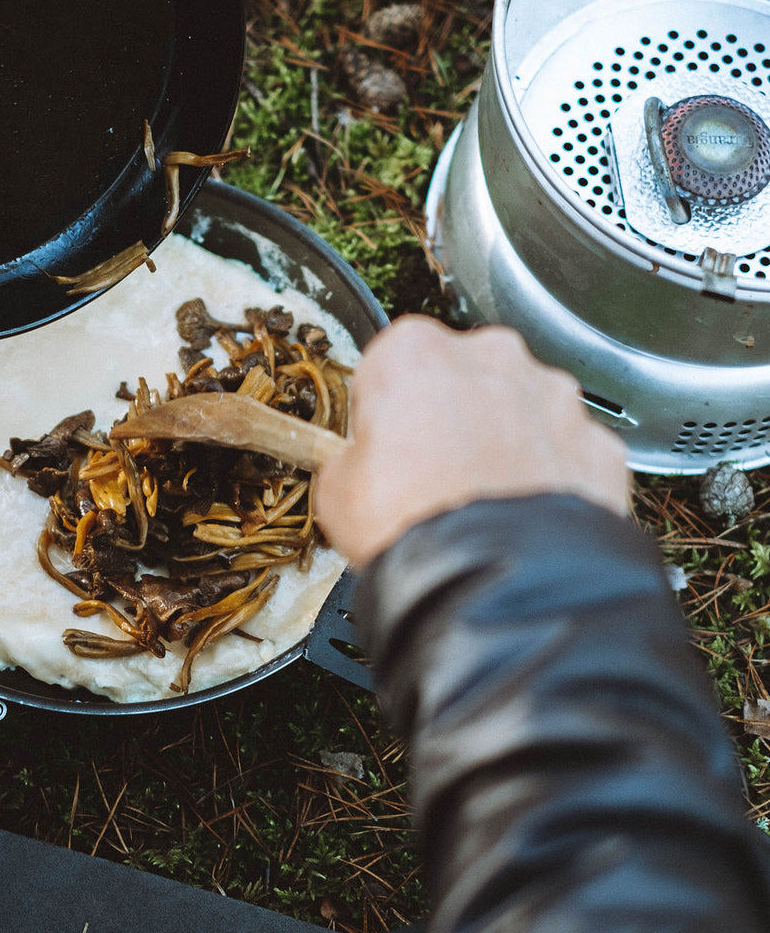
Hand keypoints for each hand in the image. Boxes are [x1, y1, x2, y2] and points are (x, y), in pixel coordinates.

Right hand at [315, 315, 630, 568]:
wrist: (490, 581)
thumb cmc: (410, 525)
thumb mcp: (335, 491)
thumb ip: (349, 458)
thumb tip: (355, 468)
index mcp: (414, 352)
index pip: (391, 363)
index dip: (385, 407)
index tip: (383, 442)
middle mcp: (492, 356)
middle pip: (465, 375)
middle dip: (453, 413)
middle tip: (433, 475)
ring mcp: (554, 396)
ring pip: (524, 408)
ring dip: (507, 440)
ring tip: (483, 502)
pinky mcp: (596, 442)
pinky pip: (568, 452)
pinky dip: (552, 477)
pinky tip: (526, 516)